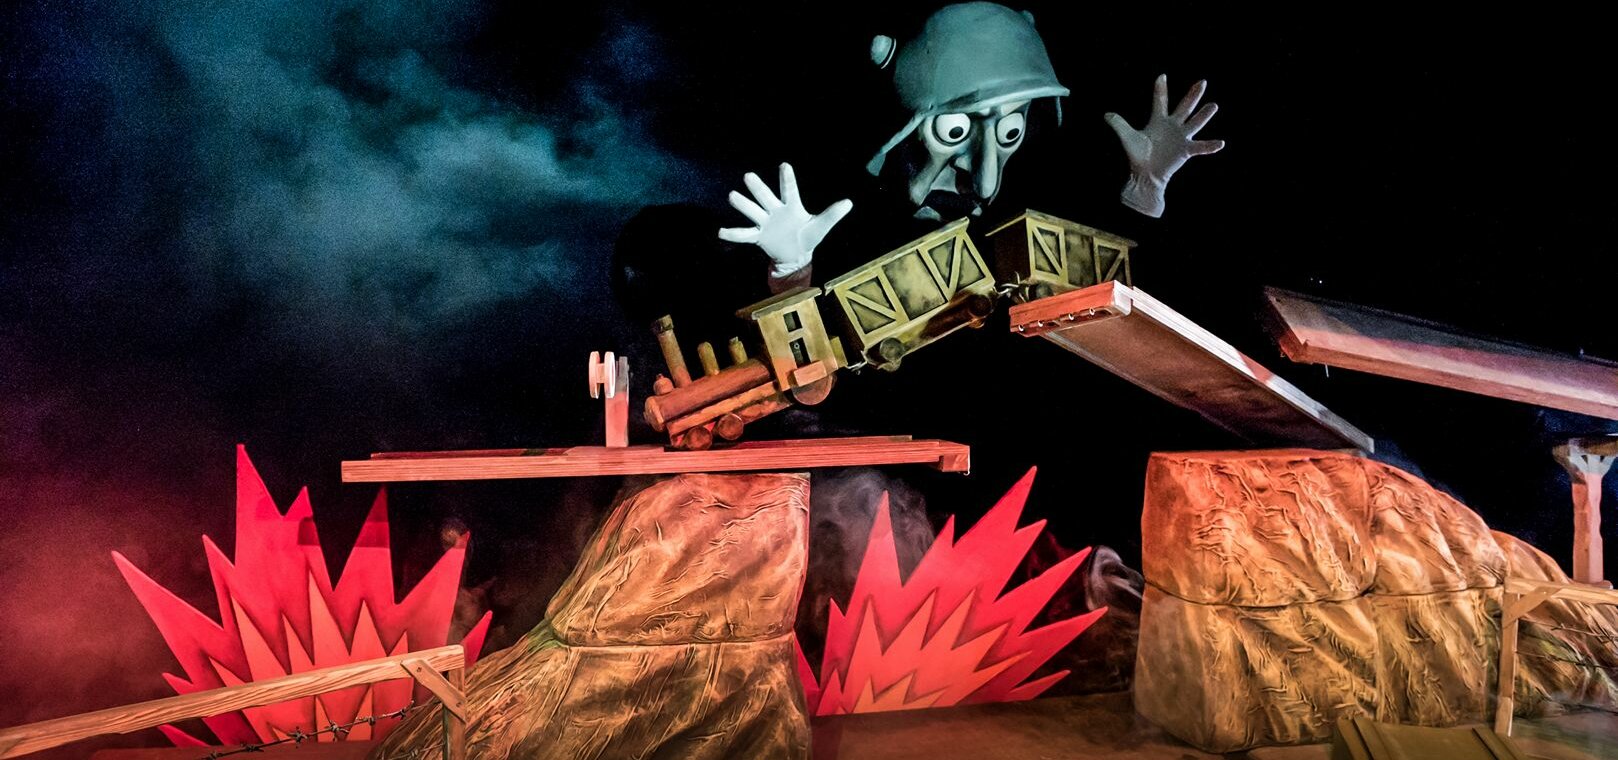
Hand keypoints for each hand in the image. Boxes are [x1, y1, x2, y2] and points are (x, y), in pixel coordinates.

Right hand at [718, 163, 852, 278]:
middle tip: (748, 176)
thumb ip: (832, 215)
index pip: (789, 190)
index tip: (784, 165)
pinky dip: (733, 234)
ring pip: (752, 211)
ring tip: (732, 196)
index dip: (787, 178)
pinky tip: (720, 232)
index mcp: (792, 206)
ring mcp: (765, 222)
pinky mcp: (758, 236)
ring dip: (743, 205)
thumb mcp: (821, 226)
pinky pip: (744, 234)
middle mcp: (775, 211)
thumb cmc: (807, 236)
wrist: (795, 254)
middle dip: (758, 188)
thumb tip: (849, 203)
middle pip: (765, 197)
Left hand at [1104, 75, 1224, 217]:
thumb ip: (1119, 125)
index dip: (1160, 89)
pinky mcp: (1185, 150)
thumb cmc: (1137, 156)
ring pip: (1195, 123)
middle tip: (1202, 82)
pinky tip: (1220, 143)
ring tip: (1214, 106)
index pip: (1160, 101)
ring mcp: (1181, 137)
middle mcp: (1172, 126)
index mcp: (1158, 121)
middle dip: (1193, 95)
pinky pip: (1200, 147)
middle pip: (1184, 107)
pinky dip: (1210, 146)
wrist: (1144, 174)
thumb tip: (1106, 114)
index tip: (1162, 75)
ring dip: (1204, 115)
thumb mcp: (1127, 138)